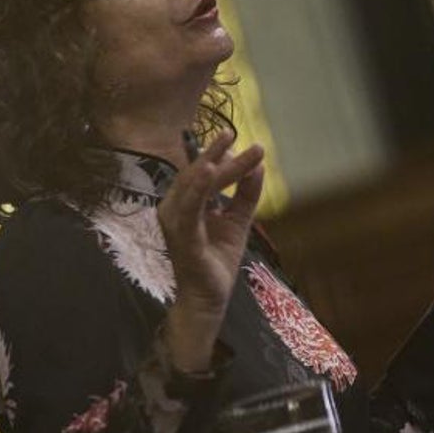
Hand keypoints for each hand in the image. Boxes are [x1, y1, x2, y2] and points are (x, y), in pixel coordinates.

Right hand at [157, 131, 263, 369]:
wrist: (210, 299)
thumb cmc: (216, 260)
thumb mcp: (237, 221)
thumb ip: (246, 194)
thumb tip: (259, 166)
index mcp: (185, 204)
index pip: (200, 172)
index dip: (217, 153)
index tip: (235, 135)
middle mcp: (174, 210)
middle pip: (196, 174)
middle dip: (217, 153)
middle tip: (235, 133)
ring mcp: (176, 224)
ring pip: (193, 186)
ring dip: (212, 164)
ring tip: (227, 142)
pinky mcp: (183, 238)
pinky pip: (190, 210)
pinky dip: (198, 189)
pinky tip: (209, 170)